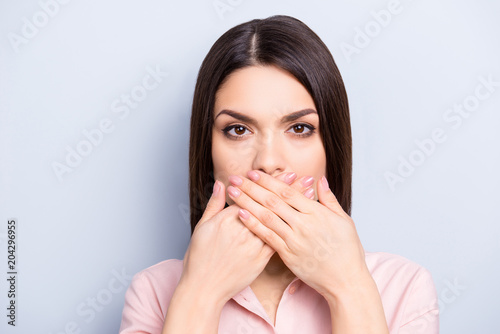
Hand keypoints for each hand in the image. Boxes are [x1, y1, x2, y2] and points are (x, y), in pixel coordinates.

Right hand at [179, 172, 316, 303]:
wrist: (203, 288)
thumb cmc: (199, 257)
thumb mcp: (202, 227)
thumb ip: (214, 204)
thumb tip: (220, 184)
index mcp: (227, 219)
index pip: (253, 195)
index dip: (271, 184)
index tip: (287, 174)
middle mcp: (242, 230)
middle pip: (269, 206)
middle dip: (289, 191)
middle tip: (305, 179)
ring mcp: (252, 246)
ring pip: (277, 222)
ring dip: (295, 208)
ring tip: (309, 197)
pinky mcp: (259, 260)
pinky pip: (277, 242)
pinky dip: (291, 229)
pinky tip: (301, 222)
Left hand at [227, 170, 368, 298]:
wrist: (346, 280)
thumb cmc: (347, 250)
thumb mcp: (344, 220)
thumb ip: (329, 199)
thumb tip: (319, 180)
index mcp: (316, 213)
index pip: (287, 192)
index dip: (268, 181)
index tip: (253, 173)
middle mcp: (303, 224)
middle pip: (272, 201)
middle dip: (251, 188)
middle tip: (235, 177)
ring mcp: (294, 240)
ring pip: (266, 217)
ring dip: (247, 202)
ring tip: (232, 192)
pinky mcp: (288, 255)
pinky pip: (267, 237)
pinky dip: (253, 225)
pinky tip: (241, 215)